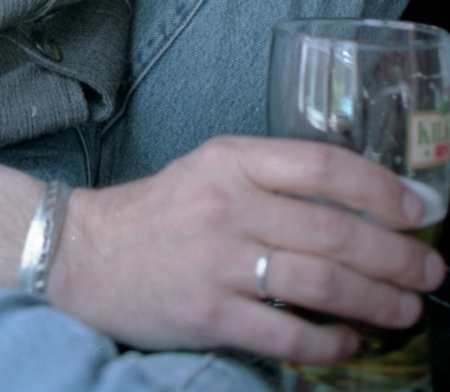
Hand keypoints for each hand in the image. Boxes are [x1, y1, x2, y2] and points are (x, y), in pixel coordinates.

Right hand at [48, 135, 444, 357]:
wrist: (85, 253)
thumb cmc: (159, 211)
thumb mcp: (211, 169)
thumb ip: (271, 177)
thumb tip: (356, 202)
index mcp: (232, 157)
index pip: (323, 165)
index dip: (381, 188)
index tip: (419, 209)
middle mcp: (228, 203)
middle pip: (335, 230)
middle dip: (397, 255)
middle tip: (431, 269)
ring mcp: (219, 261)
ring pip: (322, 283)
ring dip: (377, 300)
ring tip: (406, 309)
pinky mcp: (209, 314)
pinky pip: (288, 335)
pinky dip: (330, 342)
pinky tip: (350, 342)